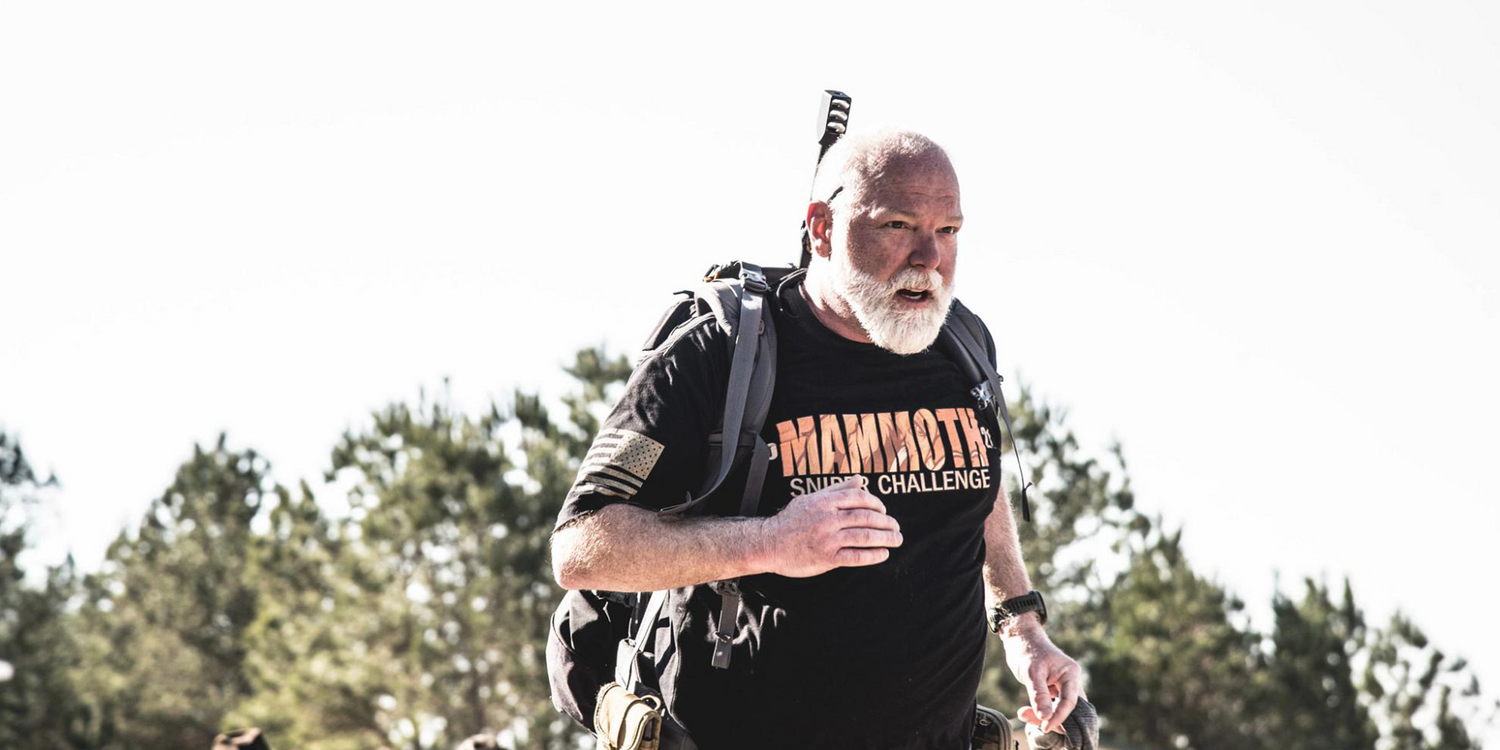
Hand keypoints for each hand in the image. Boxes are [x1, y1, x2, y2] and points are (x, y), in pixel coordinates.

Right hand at [758, 476, 901, 577]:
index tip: (884, 511)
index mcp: (825, 501)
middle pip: (866, 517)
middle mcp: (828, 518)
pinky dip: (873, 555)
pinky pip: (856, 556)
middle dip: (886, 522)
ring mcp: (828, 538)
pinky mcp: (827, 558)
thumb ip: (837, 489)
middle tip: (897, 527)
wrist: (769, 543)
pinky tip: (882, 554)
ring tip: (896, 539)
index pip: (859, 498)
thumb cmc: (790, 520)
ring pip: (864, 537)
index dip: (877, 504)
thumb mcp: (811, 498)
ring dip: (885, 538)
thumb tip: (860, 480)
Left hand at [1002, 622, 1084, 734]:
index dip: (1058, 717)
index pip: (1070, 702)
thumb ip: (1039, 695)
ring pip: (1059, 709)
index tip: (1045, 727)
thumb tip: (1045, 717)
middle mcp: (1071, 681)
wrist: (1019, 639)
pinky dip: (1041, 711)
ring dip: (1044, 716)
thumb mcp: (1031, 672)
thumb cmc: (1027, 650)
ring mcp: (1063, 686)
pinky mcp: (1054, 690)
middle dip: (1052, 718)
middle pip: (1068, 709)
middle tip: (1032, 721)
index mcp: (1071, 673)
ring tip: (1024, 714)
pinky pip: (1052, 706)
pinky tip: (1027, 712)